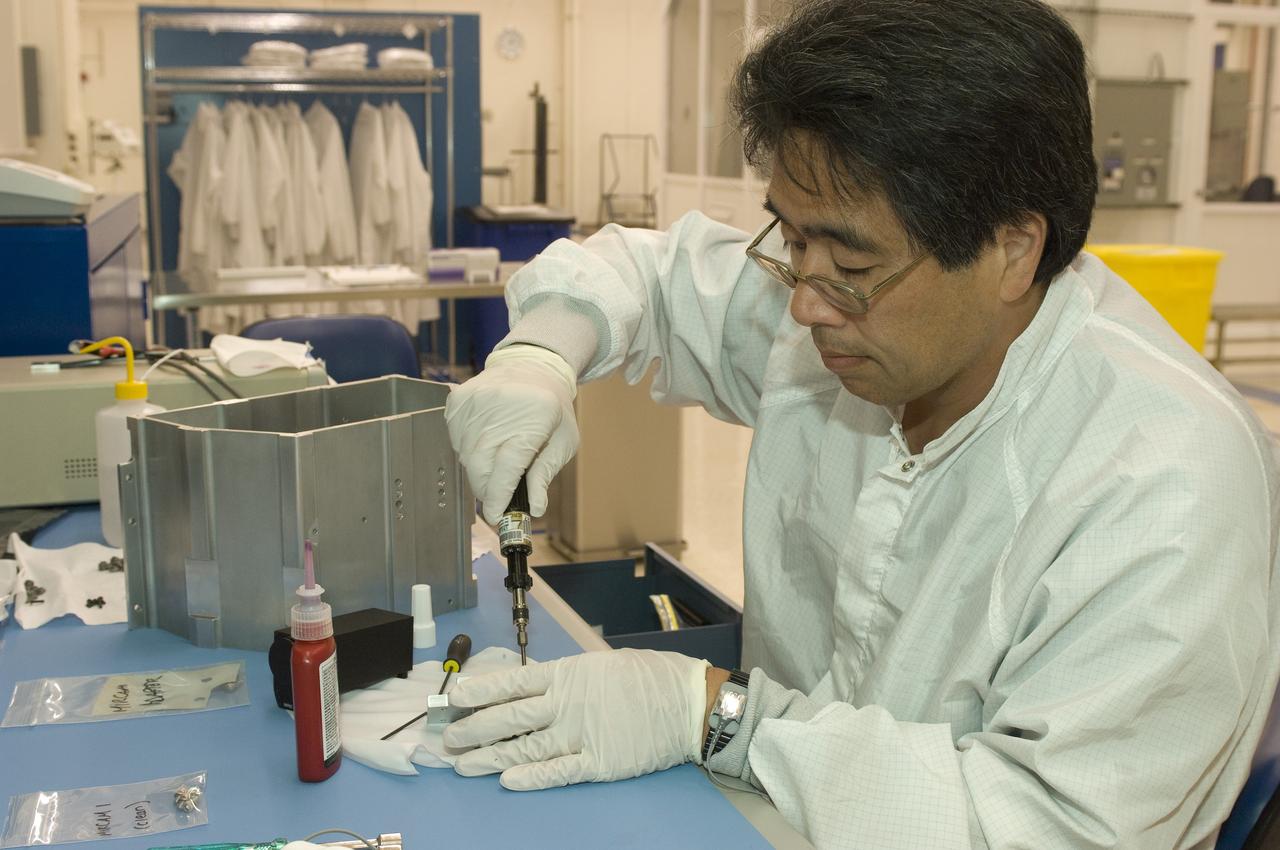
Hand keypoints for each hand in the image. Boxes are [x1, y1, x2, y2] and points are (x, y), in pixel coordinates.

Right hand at [444, 345, 578, 523]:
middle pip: (481, 464)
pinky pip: (455, 439)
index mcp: (534, 417)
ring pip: (466, 455)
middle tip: (497, 497)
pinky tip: (484, 444)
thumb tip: (535, 508)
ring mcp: (475, 401)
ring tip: (495, 464)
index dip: (499, 496)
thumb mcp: (563, 442)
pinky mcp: (458, 399)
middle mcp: (501, 406)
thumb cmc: (552, 408)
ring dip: (477, 471)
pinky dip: (467, 451)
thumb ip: (545, 474)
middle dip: (486, 489)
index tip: (497, 514)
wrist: (533, 366)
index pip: (508, 466)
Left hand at [444, 649, 710, 789]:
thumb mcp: (599, 665)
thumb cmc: (646, 678)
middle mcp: (568, 704)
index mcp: (568, 675)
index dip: (479, 691)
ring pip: (525, 748)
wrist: (686, 702)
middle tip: (449, 738)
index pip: (512, 683)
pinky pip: (558, 772)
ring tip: (464, 765)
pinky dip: (530, 777)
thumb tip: (530, 689)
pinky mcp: (598, 763)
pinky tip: (506, 781)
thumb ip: (565, 679)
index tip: (454, 698)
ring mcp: (582, 734)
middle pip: (509, 718)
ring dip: (491, 757)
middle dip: (474, 729)